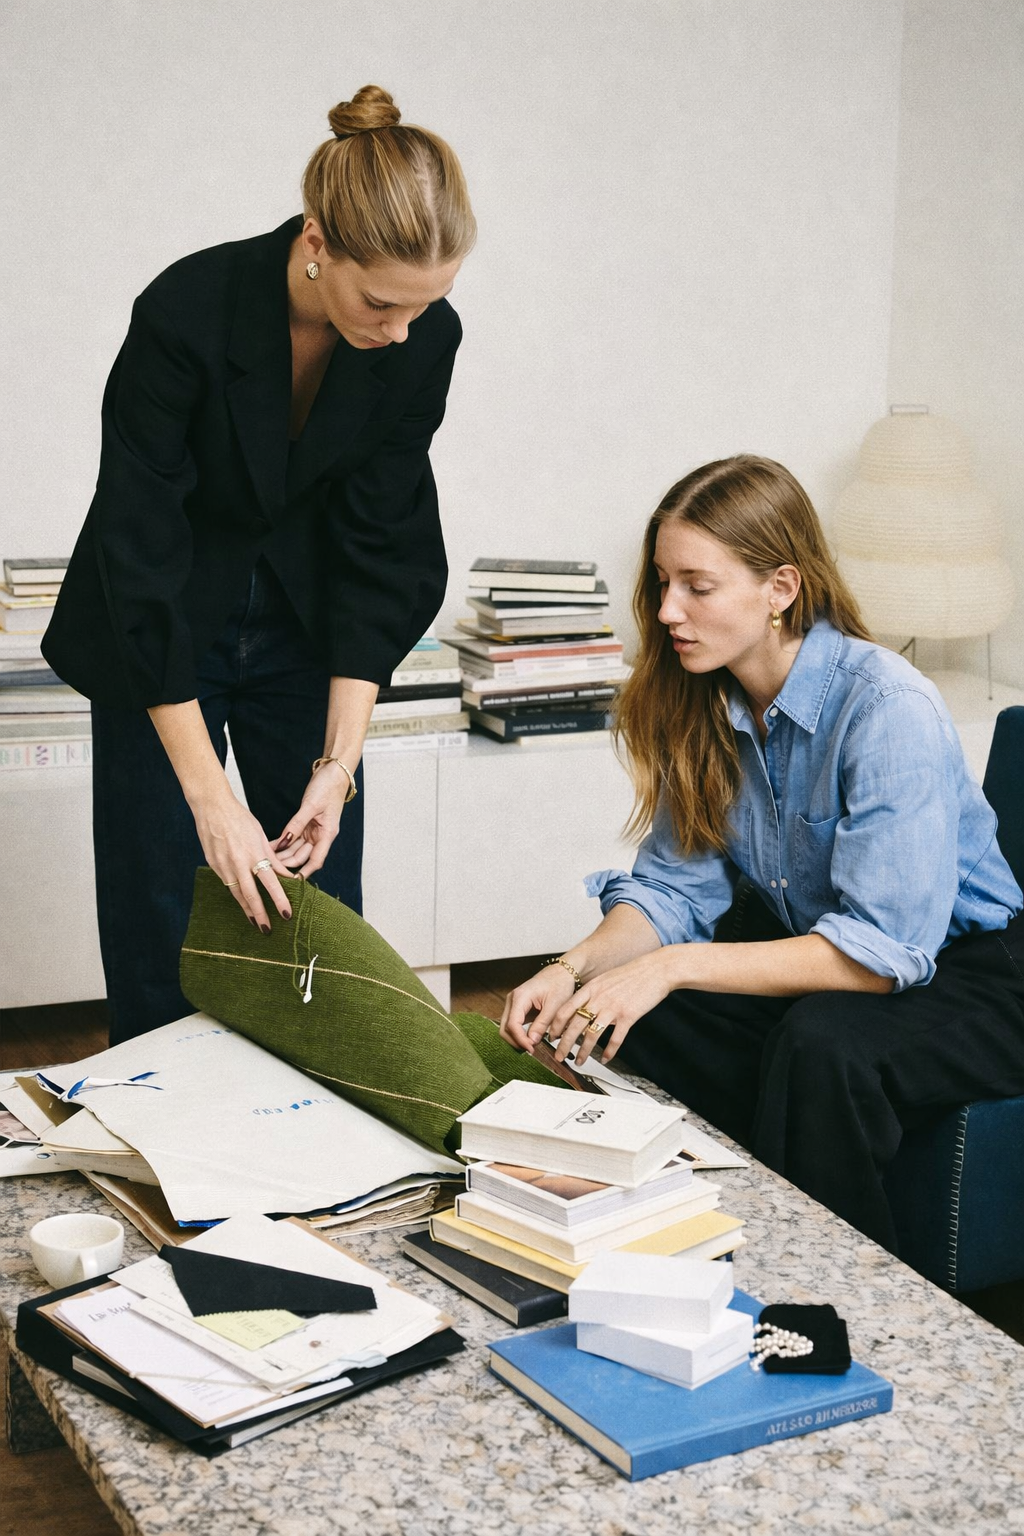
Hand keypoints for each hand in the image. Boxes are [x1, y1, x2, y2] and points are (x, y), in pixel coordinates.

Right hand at [192, 789, 292, 931]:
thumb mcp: (260, 835)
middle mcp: (238, 863)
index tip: (287, 915)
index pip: (271, 883)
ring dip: (247, 910)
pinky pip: (227, 884)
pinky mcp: (213, 865)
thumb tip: (285, 875)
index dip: (279, 900)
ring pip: (237, 894)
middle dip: (260, 915)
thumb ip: (272, 857)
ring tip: (256, 922)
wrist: (211, 808)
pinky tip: (242, 901)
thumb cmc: (240, 818)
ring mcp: (223, 866)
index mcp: (254, 854)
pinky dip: (236, 894)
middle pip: (251, 895)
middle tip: (268, 930)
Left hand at [273, 761, 349, 877]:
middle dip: (287, 863)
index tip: (292, 882)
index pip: (316, 860)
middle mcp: (321, 835)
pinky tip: (271, 845)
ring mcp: (314, 830)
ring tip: (266, 858)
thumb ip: (297, 824)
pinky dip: (284, 841)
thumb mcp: (311, 805)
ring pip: (296, 847)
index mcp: (327, 834)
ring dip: (283, 853)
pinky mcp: (308, 823)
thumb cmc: (327, 787)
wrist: (333, 772)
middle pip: (303, 856)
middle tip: (269, 868)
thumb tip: (285, 841)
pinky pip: (294, 836)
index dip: (304, 872)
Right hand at [500, 965, 578, 1053]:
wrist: (561, 973)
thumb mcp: (554, 1006)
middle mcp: (512, 1000)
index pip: (512, 1024)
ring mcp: (513, 1004)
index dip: (520, 1039)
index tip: (531, 1049)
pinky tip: (532, 1038)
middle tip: (532, 1050)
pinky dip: (520, 1034)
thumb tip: (532, 1042)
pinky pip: (513, 1024)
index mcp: (520, 997)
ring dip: (517, 1039)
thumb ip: (542, 1024)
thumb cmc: (559, 984)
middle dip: (516, 1041)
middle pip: (505, 1028)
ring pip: (507, 1027)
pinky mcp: (518, 1008)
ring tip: (533, 1045)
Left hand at [542, 951, 672, 1067]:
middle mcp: (598, 999)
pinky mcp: (628, 1016)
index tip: (552, 1037)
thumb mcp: (605, 979)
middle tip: (559, 1056)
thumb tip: (581, 1007)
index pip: (565, 1010)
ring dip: (584, 1052)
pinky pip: (615, 1039)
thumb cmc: (632, 974)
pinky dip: (609, 1051)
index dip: (556, 1026)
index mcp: (591, 988)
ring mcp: (612, 1008)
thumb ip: (592, 993)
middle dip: (564, 1044)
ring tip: (580, 1061)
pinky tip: (606, 1058)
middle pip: (574, 1025)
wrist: (655, 970)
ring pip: (591, 1035)